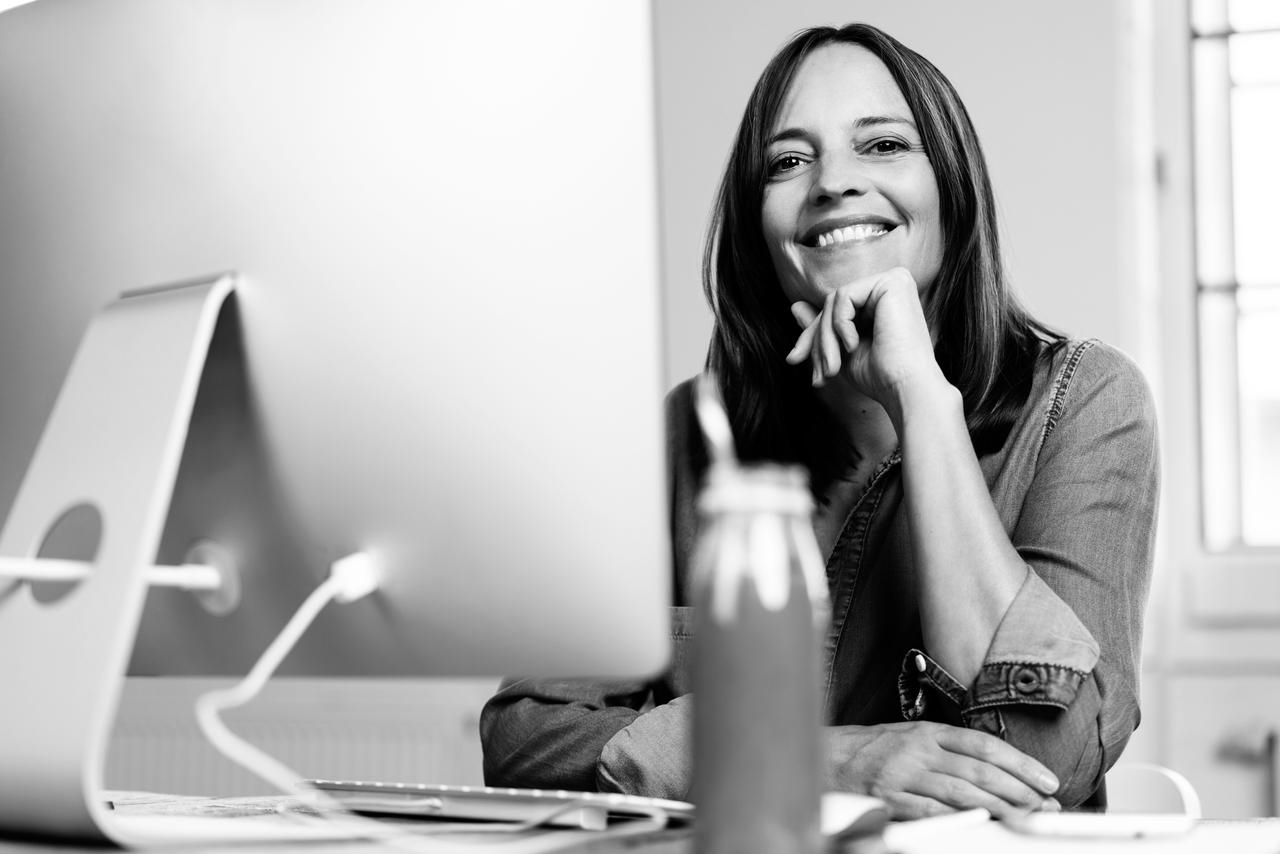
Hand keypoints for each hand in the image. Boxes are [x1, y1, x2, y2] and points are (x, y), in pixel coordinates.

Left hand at [785, 267, 939, 405]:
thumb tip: (794, 306)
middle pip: (832, 303)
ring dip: (826, 338)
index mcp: (883, 300)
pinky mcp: (892, 281)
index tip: (794, 360)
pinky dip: (840, 325)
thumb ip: (823, 327)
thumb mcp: (841, 350)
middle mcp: (891, 284)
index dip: (811, 335)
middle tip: (817, 373)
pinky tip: (854, 346)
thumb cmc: (880, 376)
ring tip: (833, 367)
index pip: (835, 308)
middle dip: (816, 339)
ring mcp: (893, 280)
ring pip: (834, 300)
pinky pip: (843, 296)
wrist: (905, 389)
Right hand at [824, 722, 1060, 819]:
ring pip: (961, 791)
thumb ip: (946, 750)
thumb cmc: (870, 750)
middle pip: (980, 769)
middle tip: (1046, 806)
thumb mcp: (910, 738)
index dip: (1020, 762)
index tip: (1047, 780)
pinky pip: (928, 811)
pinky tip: (979, 825)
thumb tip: (995, 770)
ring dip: (999, 807)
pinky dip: (956, 819)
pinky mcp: (887, 798)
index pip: (984, 744)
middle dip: (1020, 790)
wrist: (823, 756)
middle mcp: (918, 749)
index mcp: (927, 732)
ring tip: (1025, 819)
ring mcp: (902, 774)